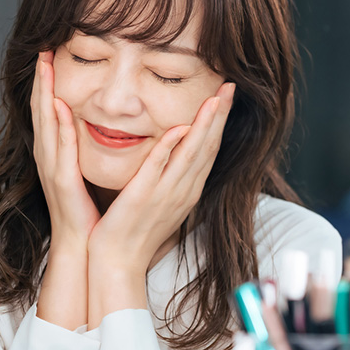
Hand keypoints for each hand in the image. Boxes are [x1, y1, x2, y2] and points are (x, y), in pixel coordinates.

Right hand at [30, 51, 99, 257]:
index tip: (49, 54)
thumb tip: (87, 122)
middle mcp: (48, 155)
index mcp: (55, 153)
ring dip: (44, 92)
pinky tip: (60, 106)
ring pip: (45, 122)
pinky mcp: (62, 181)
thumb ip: (81, 147)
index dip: (46, 81)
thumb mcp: (82, 171)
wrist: (82, 244)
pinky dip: (58, 126)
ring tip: (46, 65)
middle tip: (42, 48)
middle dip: (41, 77)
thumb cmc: (86, 209)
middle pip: (41, 108)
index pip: (48, 109)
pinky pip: (60, 148)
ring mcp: (52, 167)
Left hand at [86, 81, 235, 324]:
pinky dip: (169, 149)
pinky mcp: (142, 197)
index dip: (219, 121)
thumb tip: (175, 151)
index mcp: (187, 190)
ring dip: (204, 126)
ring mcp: (165, 194)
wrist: (119, 262)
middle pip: (207, 147)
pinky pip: (158, 169)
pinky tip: (178, 129)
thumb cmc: (135, 232)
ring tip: (215, 98)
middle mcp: (183, 190)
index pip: (209, 149)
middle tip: (231, 86)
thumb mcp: (159, 200)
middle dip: (220, 115)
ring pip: (190, 154)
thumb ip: (168, 176)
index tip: (226, 95)